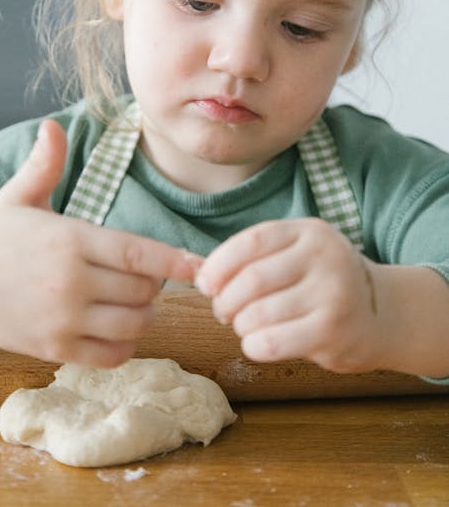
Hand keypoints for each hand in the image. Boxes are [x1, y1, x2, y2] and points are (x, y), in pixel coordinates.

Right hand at [0, 120, 202, 366]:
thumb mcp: (19, 197)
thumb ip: (45, 164)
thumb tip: (53, 125)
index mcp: (70, 239)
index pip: (138, 252)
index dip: (176, 260)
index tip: (201, 265)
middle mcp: (70, 281)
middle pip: (143, 290)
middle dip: (153, 284)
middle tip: (143, 276)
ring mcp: (62, 319)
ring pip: (133, 325)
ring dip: (143, 315)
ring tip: (131, 302)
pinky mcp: (55, 349)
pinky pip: (111, 356)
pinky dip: (124, 345)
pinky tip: (114, 328)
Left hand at [195, 218, 384, 373]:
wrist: (380, 314)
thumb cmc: (320, 281)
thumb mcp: (296, 253)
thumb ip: (254, 257)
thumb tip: (197, 272)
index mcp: (310, 232)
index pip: (252, 241)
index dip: (219, 264)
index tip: (205, 284)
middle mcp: (325, 258)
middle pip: (251, 280)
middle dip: (225, 300)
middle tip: (222, 311)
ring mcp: (332, 295)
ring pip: (258, 315)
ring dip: (240, 325)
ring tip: (244, 325)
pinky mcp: (333, 333)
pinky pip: (271, 343)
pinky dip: (253, 346)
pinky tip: (257, 343)